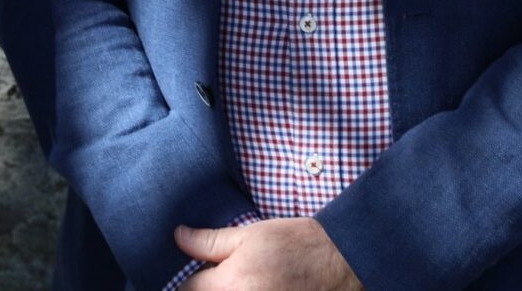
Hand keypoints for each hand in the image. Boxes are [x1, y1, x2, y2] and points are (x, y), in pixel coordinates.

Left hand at [173, 218, 362, 289]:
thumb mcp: (252, 235)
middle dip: (206, 290)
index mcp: (228, 284)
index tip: (198, 276)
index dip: (188, 282)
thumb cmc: (297, 245)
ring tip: (243, 284)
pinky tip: (258, 289)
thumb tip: (178, 237)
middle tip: (220, 281)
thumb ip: (210, 241)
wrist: (343, 263)